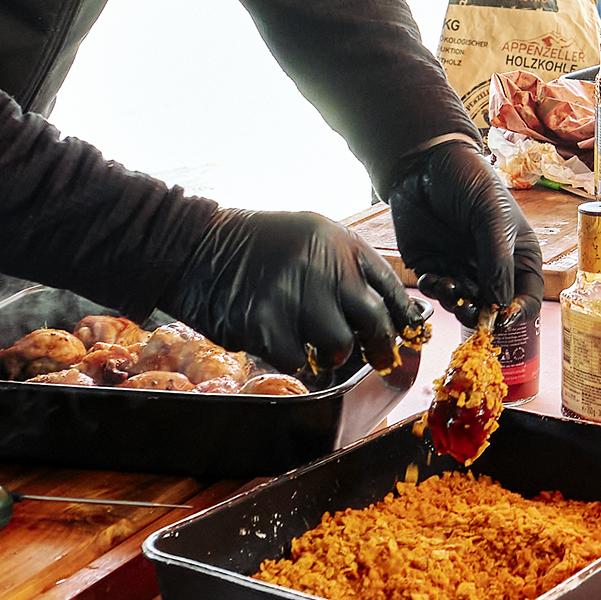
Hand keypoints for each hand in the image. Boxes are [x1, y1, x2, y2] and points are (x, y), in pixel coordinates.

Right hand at [167, 209, 420, 374]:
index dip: (401, 316)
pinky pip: (298, 361)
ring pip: (338, 347)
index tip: (407, 334)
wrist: (193, 246)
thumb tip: (384, 312)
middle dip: (381, 347)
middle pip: (373, 321)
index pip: (388, 287)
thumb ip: (344, 268)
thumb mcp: (308, 238)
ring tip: (316, 347)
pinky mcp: (265, 325)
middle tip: (380, 359)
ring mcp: (294, 296)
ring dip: (331, 355)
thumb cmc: (254, 246)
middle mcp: (322, 266)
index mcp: (338, 242)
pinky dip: (295, 362)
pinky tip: (283, 346)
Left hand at [386, 141, 542, 328]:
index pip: (527, 296)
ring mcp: (462, 268)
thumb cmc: (470, 179)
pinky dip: (436, 292)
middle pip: (494, 308)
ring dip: (458, 304)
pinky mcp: (434, 267)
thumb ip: (497, 260)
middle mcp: (492, 267)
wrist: (425, 161)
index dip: (518, 311)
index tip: (501, 315)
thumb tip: (499, 304)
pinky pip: (437, 292)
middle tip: (470, 308)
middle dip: (483, 314)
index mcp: (519, 254)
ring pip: (465, 305)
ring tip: (450, 286)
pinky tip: (433, 278)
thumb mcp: (492, 215)